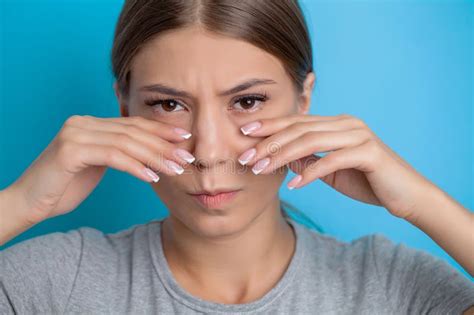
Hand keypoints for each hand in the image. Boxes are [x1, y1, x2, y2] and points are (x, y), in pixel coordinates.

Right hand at [7, 115, 194, 224]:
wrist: (28, 203)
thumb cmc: (62, 188)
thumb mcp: (96, 165)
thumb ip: (116, 153)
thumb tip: (148, 154)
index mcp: (90, 124)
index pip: (133, 124)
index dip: (161, 132)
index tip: (185, 140)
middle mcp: (83, 123)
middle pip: (133, 132)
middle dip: (164, 146)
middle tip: (187, 158)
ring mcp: (75, 134)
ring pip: (127, 143)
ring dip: (155, 157)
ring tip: (175, 170)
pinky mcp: (70, 150)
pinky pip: (113, 156)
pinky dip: (135, 166)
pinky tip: (152, 177)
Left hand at [237, 113, 435, 219]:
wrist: (408, 195)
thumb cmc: (368, 181)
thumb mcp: (331, 171)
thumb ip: (309, 160)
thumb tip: (282, 158)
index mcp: (337, 124)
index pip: (297, 122)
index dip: (269, 126)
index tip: (244, 133)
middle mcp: (347, 124)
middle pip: (299, 129)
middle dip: (269, 143)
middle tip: (245, 158)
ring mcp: (359, 135)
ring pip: (311, 140)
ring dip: (282, 156)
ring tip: (261, 170)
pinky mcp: (369, 153)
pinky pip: (333, 161)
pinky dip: (311, 173)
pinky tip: (295, 185)